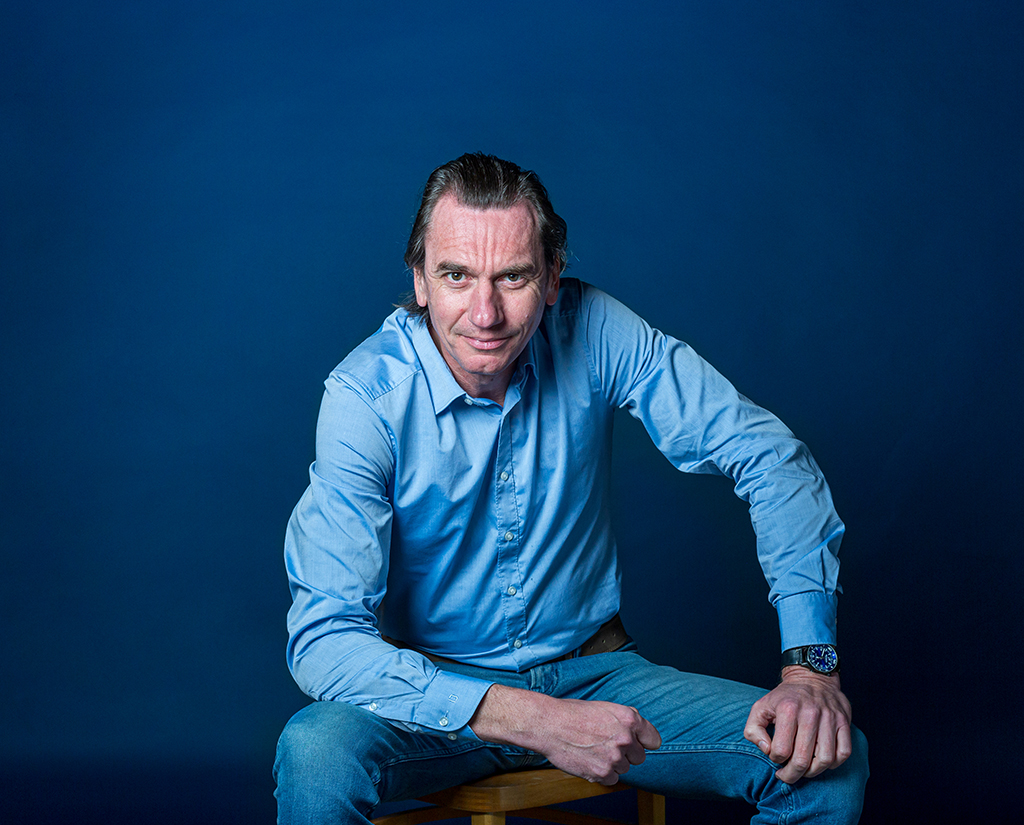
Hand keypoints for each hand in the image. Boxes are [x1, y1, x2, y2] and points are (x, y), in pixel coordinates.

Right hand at [470, 685, 661, 784]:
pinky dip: (603, 774)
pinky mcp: (603, 773)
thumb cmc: (574, 713)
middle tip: (607, 746)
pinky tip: (589, 760)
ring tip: (593, 751)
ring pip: (625, 768)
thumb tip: (640, 733)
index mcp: (629, 719)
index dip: (645, 742)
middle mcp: (625, 738)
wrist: (550, 724)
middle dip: (626, 754)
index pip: (653, 739)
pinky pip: (613, 779)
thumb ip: (626, 720)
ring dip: (613, 763)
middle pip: (640, 757)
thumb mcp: (605, 707)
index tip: (639, 744)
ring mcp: (615, 757)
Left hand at [743, 667, 852, 783]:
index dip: (775, 759)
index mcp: (788, 709)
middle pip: (803, 759)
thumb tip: (766, 750)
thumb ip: (753, 730)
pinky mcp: (844, 722)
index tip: (775, 756)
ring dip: (813, 772)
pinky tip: (821, 761)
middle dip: (792, 775)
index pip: (781, 750)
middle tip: (786, 775)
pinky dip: (833, 764)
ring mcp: (830, 718)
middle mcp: (810, 713)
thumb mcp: (760, 707)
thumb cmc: (784, 698)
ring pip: (825, 760)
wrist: (811, 677)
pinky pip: (843, 753)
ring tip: (803, 770)